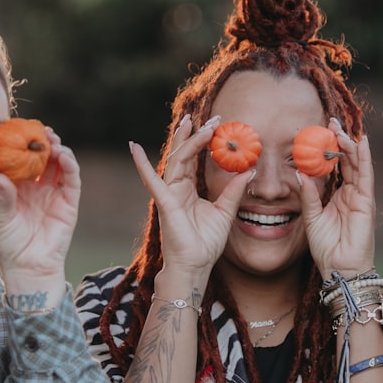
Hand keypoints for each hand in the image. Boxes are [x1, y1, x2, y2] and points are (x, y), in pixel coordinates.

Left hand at [0, 127, 80, 286]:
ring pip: (60, 166)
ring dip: (58, 150)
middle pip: (44, 159)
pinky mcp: (69, 204)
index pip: (23, 161)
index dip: (22, 145)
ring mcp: (55, 195)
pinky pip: (72, 181)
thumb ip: (3, 196)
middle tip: (38, 130)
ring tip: (51, 139)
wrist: (27, 268)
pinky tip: (63, 155)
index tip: (17, 129)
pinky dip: (70, 166)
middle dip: (43, 143)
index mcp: (20, 189)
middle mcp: (39, 188)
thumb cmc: (10, 245)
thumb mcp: (1, 218)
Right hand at [131, 114, 251, 284]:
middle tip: (211, 117)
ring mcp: (169, 194)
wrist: (195, 266)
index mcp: (188, 190)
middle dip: (194, 133)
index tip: (217, 123)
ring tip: (194, 122)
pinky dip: (142, 164)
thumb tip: (249, 170)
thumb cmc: (206, 243)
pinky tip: (134, 147)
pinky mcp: (165, 203)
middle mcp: (176, 188)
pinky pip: (152, 180)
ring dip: (184, 141)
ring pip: (175, 160)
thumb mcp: (225, 211)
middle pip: (182, 153)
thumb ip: (234, 190)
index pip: (194, 158)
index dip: (203, 140)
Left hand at [298, 119, 375, 277]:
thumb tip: (299, 172)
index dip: (329, 149)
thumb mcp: (312, 217)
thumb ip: (307, 195)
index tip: (320, 131)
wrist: (340, 269)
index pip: (335, 167)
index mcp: (338, 196)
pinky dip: (365, 159)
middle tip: (330, 122)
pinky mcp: (367, 202)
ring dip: (350, 145)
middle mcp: (351, 193)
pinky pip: (366, 176)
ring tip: (341, 129)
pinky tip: (361, 143)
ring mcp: (361, 196)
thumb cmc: (327, 248)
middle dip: (340, 141)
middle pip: (347, 161)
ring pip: (357, 164)